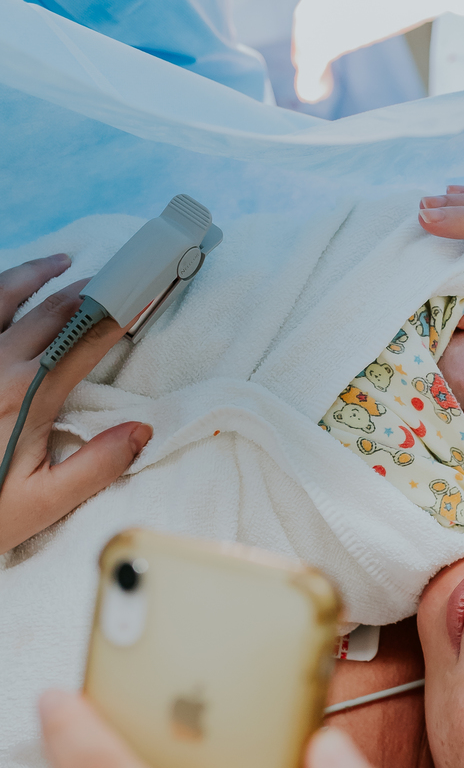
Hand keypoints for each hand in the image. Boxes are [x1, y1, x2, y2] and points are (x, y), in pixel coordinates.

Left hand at [0, 256, 149, 554]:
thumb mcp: (43, 504)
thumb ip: (96, 466)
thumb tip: (141, 431)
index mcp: (29, 394)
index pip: (87, 341)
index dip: (119, 315)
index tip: (144, 298)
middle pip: (52, 311)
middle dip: (89, 290)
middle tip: (116, 277)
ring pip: (4, 296)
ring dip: (35, 275)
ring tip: (58, 264)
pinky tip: (6, 294)